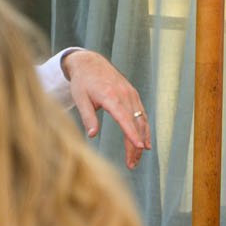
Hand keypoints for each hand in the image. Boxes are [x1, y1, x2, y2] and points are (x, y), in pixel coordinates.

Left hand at [63, 49, 151, 168]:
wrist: (90, 62)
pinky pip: (142, 114)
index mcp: (111, 96)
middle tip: (132, 164)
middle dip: (135, 145)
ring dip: (142, 140)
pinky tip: (144, 142)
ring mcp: (131, 94)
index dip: (132, 134)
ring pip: (141, 120)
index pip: (125, 118)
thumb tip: (92, 135)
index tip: (138, 147)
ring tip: (137, 158)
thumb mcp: (80, 99)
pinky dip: (144, 129)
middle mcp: (125, 95)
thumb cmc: (82, 82)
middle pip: (135, 124)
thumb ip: (87, 117)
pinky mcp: (133, 95)